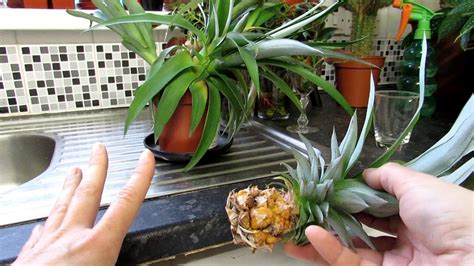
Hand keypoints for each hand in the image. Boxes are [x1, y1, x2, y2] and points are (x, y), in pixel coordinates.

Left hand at [13, 144, 154, 264]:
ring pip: (61, 207)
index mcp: (95, 248)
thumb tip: (131, 265)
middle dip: (97, 168)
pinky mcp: (28, 258)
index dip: (139, 179)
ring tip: (74, 170)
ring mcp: (47, 246)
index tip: (145, 160)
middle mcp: (71, 239)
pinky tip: (45, 222)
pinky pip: (40, 232)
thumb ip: (117, 265)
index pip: (125, 205)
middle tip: (99, 149)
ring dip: (70, 186)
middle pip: (88, 194)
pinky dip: (47, 222)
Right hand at [284, 163, 473, 264]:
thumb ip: (388, 176)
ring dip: (321, 239)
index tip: (327, 190)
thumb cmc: (448, 211)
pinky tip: (310, 235)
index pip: (375, 206)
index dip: (351, 198)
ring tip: (294, 228)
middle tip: (305, 210)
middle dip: (331, 220)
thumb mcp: (416, 183)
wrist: (471, 254)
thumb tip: (364, 173)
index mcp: (414, 213)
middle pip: (359, 229)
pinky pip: (350, 262)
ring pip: (349, 249)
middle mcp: (403, 238)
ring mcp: (393, 261)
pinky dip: (328, 250)